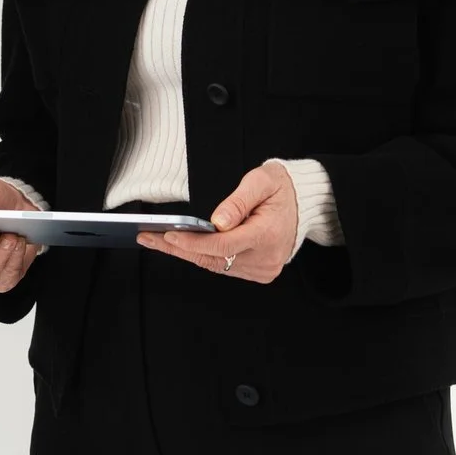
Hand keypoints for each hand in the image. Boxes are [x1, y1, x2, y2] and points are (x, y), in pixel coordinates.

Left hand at [139, 160, 298, 284]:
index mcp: (267, 235)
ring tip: (158, 241)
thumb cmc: (282, 189)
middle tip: (150, 238)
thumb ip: (239, 201)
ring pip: (217, 266)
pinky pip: (225, 268)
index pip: (223, 245)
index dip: (193, 241)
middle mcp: (265, 258)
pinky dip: (204, 257)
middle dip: (179, 248)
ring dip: (187, 254)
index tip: (169, 233)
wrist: (305, 205)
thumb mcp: (262, 182)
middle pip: (214, 258)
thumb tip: (217, 222)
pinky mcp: (260, 273)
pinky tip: (183, 246)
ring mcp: (263, 269)